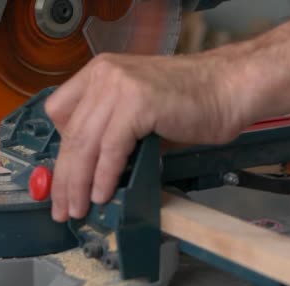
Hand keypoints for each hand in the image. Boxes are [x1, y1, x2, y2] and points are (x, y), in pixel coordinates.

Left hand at [45, 52, 253, 221]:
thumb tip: (92, 172)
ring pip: (85, 144)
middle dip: (64, 176)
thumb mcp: (139, 110)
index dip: (59, 149)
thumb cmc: (191, 102)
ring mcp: (120, 86)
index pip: (59, 112)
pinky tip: (102, 194)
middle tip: (61, 206)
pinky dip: (104, 176)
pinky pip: (111, 148)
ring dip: (79, 183)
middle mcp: (104, 75)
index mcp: (100, 73)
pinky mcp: (138, 102)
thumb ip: (113, 133)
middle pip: (70, 134)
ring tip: (77, 208)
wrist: (230, 88)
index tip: (62, 178)